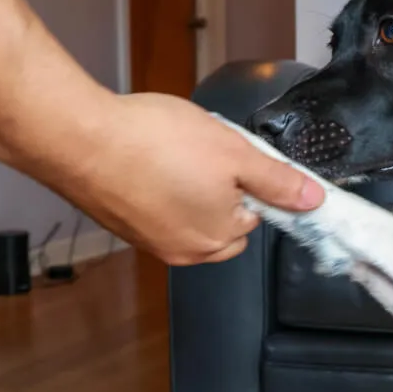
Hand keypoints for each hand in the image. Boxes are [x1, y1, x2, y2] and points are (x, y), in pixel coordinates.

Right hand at [63, 92, 324, 265]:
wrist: (78, 139)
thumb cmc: (156, 144)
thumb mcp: (235, 153)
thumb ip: (278, 181)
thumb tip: (314, 200)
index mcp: (219, 239)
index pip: (256, 217)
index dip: (249, 182)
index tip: (233, 157)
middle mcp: (185, 251)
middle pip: (224, 224)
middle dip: (220, 192)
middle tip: (203, 154)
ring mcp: (150, 242)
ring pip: (189, 216)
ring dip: (188, 189)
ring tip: (171, 153)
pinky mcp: (122, 226)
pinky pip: (156, 211)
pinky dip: (157, 190)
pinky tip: (146, 160)